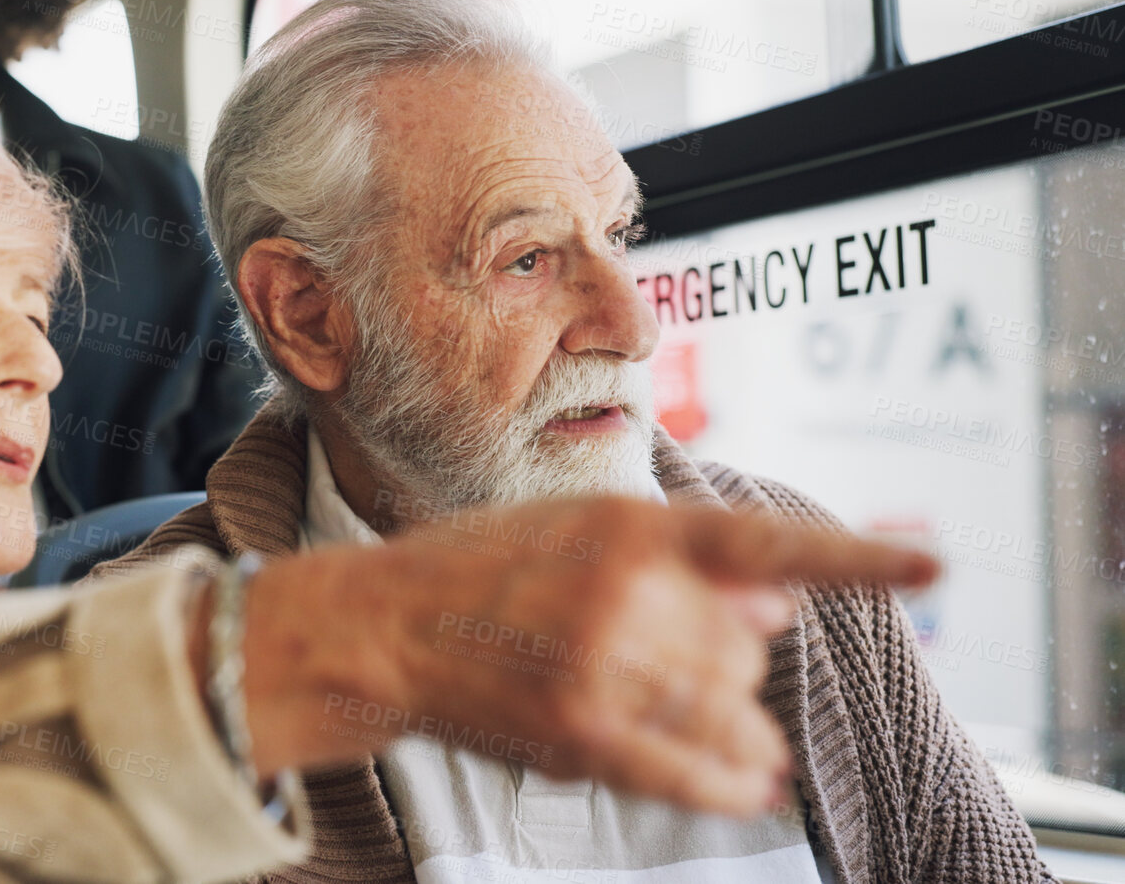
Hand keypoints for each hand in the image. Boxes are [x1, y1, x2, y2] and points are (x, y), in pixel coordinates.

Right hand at [230, 495, 936, 816]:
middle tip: (675, 652)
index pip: (764, 544)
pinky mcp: (583, 733)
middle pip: (748, 649)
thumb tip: (780, 608)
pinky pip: (694, 772)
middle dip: (728, 657)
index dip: (855, 560)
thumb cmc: (477, 567)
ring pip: (731, 710)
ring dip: (733, 723)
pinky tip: (752, 789)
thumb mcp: (577, 528)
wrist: (381, 627)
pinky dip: (731, 785)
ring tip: (699, 719)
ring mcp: (604, 666)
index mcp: (630, 525)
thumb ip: (681, 561)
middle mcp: (626, 592)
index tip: (933, 568)